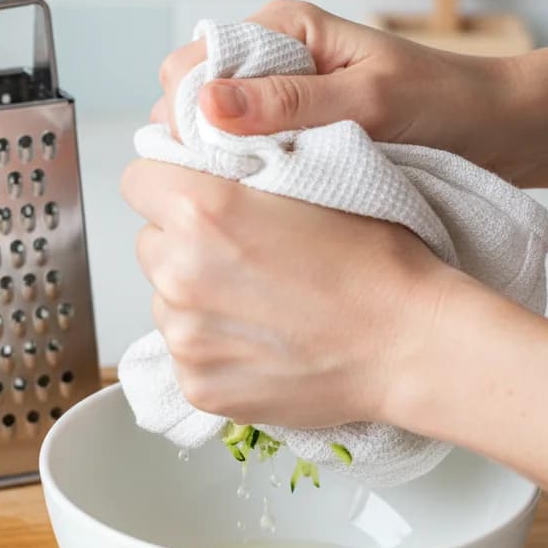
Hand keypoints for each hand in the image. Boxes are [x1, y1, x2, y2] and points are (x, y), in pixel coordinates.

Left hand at [120, 158, 454, 428]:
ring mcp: (184, 337)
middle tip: (241, 254)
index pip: (138, 180)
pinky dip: (213, 347)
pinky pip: (185, 353)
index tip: (193, 194)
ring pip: (165, 300)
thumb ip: (233, 169)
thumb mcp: (307, 181)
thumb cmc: (374, 259)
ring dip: (196, 297)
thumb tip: (189, 162)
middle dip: (183, 243)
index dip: (167, 183)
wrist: (409, 343)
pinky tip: (263, 341)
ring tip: (260, 302)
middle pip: (150, 243)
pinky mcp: (197, 385)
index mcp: (201, 210)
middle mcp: (178, 273)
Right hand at [152, 0, 511, 172]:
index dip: (187, 113)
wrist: (494, 127)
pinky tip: (273, 194)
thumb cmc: (442, 104)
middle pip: (191, 99)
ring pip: (212, 131)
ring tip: (260, 190)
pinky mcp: (291, 129)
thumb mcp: (367, 101)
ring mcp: (277, 96)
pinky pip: (244, 152)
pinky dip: (249, 174)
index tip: (214, 158)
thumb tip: (205, 104)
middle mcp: (269, 57)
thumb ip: (288, 102)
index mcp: (280, 27)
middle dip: (199, 141)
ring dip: (224, 162)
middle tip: (240, 181)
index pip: (188, 65)